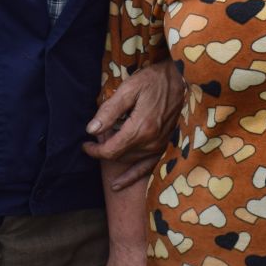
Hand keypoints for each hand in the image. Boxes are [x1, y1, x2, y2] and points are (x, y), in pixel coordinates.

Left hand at [83, 61, 182, 189]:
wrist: (180, 79)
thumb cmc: (153, 81)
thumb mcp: (128, 90)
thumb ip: (109, 111)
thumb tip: (91, 130)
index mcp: (141, 129)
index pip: (110, 150)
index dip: (94, 150)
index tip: (85, 144)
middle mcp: (151, 143)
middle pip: (119, 156)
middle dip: (104, 149)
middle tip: (99, 134)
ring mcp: (159, 147)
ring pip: (130, 161)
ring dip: (116, 156)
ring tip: (108, 143)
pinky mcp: (165, 147)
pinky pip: (147, 168)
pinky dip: (131, 177)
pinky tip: (118, 185)